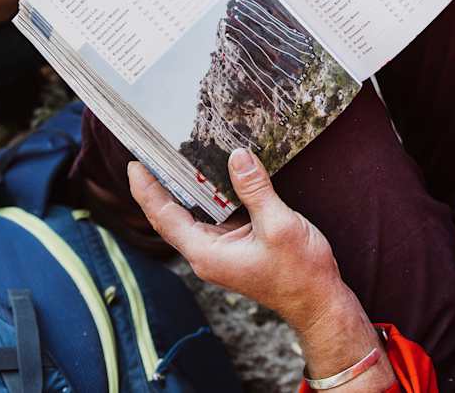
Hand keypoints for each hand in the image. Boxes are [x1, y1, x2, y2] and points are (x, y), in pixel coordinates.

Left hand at [129, 150, 394, 385]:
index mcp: (207, 253)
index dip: (147, 190)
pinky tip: (210, 175)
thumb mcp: (279, 225)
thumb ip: (255, 190)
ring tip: (171, 157)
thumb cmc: (300, 273)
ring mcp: (219, 252)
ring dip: (182, 189)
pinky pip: (212, 218)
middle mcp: (207, 254)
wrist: (319, 302)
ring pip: (191, 216)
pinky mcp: (234, 248)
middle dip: (157, 185)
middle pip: (170, 216)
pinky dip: (207, 196)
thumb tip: (237, 156)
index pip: (164, 218)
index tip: (135, 164)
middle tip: (148, 152)